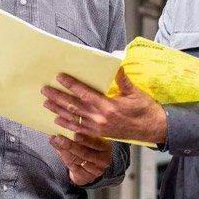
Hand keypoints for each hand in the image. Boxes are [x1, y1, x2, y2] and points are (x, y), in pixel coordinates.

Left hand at [41, 69, 167, 144]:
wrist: (153, 129)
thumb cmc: (146, 110)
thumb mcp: (135, 92)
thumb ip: (122, 79)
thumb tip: (116, 64)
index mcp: (109, 107)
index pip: (85, 93)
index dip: (71, 85)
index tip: (59, 77)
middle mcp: (101, 119)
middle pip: (74, 106)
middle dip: (58, 97)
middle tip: (45, 90)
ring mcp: (99, 128)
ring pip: (74, 118)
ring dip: (58, 110)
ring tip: (46, 103)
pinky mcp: (99, 134)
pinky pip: (79, 130)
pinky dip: (67, 125)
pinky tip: (57, 121)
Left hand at [50, 132, 112, 185]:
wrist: (88, 168)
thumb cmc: (88, 148)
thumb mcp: (89, 139)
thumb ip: (81, 132)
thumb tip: (67, 122)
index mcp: (107, 147)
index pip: (95, 143)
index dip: (84, 138)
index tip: (74, 133)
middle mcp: (104, 159)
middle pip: (84, 152)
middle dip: (70, 144)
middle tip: (59, 137)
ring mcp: (96, 170)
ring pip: (77, 159)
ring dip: (63, 150)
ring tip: (55, 141)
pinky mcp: (87, 177)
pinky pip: (73, 166)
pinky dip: (63, 156)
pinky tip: (57, 149)